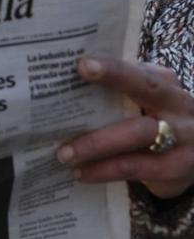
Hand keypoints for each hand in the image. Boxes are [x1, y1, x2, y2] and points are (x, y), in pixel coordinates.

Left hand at [57, 57, 193, 198]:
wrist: (193, 153)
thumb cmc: (152, 119)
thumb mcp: (142, 101)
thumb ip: (113, 92)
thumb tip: (58, 88)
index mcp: (163, 82)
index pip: (137, 70)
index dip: (113, 68)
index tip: (82, 65)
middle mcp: (177, 104)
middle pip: (144, 93)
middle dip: (105, 97)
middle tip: (63, 109)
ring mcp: (182, 136)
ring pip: (138, 135)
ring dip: (97, 144)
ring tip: (65, 153)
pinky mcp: (177, 167)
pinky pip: (137, 168)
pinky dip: (106, 171)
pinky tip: (82, 173)